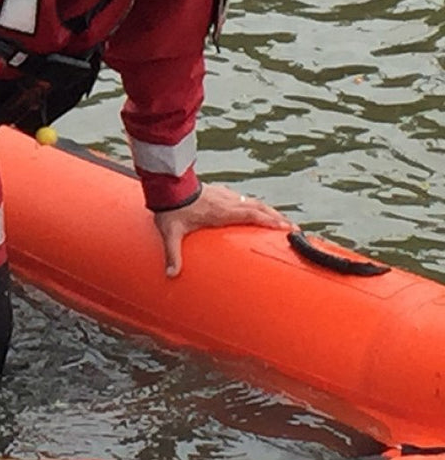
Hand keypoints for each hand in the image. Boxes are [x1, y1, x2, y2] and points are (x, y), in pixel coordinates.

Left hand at [154, 183, 292, 277]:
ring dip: (269, 212)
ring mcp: (224, 195)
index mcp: (220, 211)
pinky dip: (256, 206)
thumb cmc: (170, 209)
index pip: (251, 214)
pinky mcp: (220, 192)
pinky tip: (258, 211)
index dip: (269, 221)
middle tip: (294, 228)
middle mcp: (227, 202)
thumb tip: (171, 274)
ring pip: (253, 202)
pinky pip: (243, 198)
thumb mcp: (170, 233)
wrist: (166, 185)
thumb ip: (172, 254)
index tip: (287, 228)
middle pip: (259, 208)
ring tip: (282, 222)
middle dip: (277, 218)